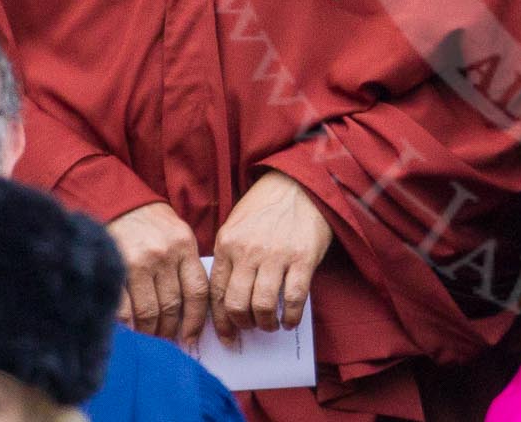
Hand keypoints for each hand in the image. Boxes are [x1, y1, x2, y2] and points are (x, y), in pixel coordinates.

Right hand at [106, 202, 209, 346]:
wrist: (122, 204)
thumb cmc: (154, 226)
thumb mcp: (179, 237)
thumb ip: (186, 267)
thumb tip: (190, 311)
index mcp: (184, 248)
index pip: (198, 292)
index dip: (196, 320)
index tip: (191, 338)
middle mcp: (164, 256)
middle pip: (172, 305)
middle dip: (170, 329)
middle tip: (166, 340)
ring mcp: (138, 263)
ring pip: (149, 311)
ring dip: (149, 331)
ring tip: (149, 338)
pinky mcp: (115, 268)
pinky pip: (123, 307)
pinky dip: (127, 325)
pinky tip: (129, 331)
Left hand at [209, 171, 333, 344]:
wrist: (299, 183)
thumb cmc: (266, 208)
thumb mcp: (236, 226)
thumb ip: (229, 258)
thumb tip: (227, 299)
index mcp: (227, 244)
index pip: (217, 295)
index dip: (221, 323)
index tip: (228, 337)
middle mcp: (248, 252)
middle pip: (237, 305)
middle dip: (244, 324)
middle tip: (252, 327)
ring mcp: (276, 255)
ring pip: (263, 306)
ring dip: (267, 323)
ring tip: (272, 324)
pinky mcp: (303, 257)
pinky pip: (294, 298)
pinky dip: (292, 316)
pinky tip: (291, 320)